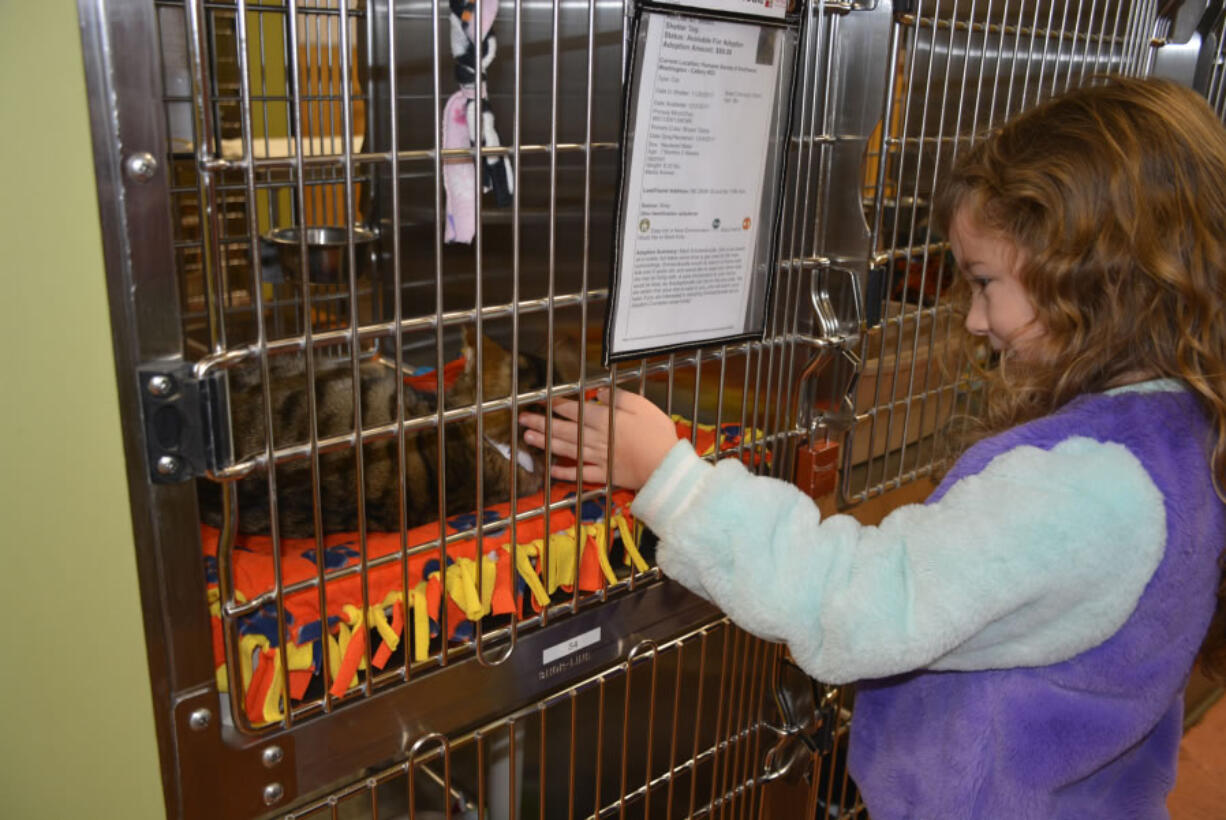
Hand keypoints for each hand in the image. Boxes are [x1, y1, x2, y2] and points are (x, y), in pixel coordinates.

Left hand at [519, 388, 678, 489]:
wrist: (665, 467)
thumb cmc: (657, 433)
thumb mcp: (642, 405)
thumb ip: (618, 397)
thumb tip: (597, 392)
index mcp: (603, 419)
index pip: (574, 409)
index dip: (556, 404)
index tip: (540, 400)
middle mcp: (595, 438)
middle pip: (563, 428)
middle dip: (541, 422)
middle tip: (522, 419)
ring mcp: (597, 458)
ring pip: (566, 448)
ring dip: (545, 443)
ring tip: (528, 438)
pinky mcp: (604, 474)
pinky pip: (579, 473)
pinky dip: (564, 472)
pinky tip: (550, 470)